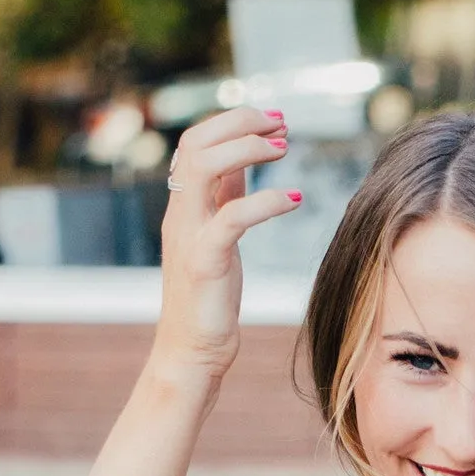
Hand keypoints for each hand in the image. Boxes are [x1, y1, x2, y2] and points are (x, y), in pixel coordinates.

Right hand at [151, 108, 300, 386]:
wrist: (190, 354)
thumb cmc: (208, 300)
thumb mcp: (218, 239)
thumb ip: (225, 199)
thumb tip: (242, 163)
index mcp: (183, 206)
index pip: (196, 141)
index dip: (233, 121)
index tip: (274, 121)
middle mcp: (180, 214)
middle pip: (196, 141)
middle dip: (241, 123)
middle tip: (282, 125)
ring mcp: (189, 236)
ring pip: (205, 167)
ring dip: (247, 149)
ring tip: (284, 150)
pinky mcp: (204, 264)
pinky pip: (231, 219)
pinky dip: (265, 202)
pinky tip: (294, 199)